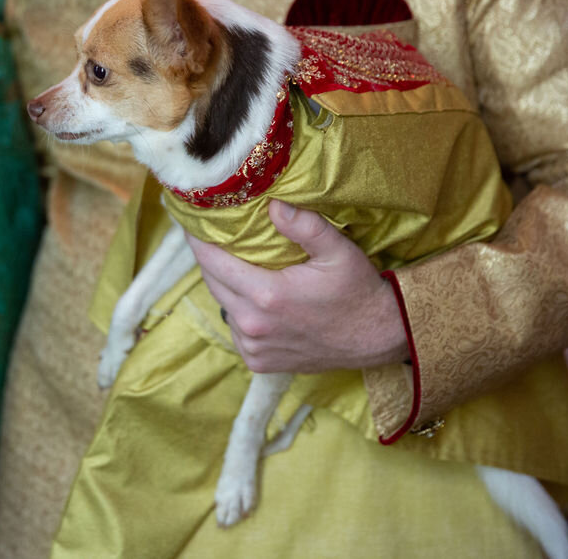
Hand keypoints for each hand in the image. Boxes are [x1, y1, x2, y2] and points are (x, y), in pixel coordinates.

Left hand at [185, 200, 408, 373]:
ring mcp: (254, 347)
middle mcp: (253, 325)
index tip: (191, 221)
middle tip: (211, 236)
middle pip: (212, 282)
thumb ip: (305, 226)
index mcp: (266, 296)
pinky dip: (240, 312)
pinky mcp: (259, 362)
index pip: (211, 262)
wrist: (376, 337)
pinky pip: (236, 330)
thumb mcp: (337, 251)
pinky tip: (254, 298)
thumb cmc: (357, 290)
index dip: (197, 240)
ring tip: (234, 264)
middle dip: (209, 258)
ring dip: (226, 286)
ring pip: (223, 306)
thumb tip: (272, 204)